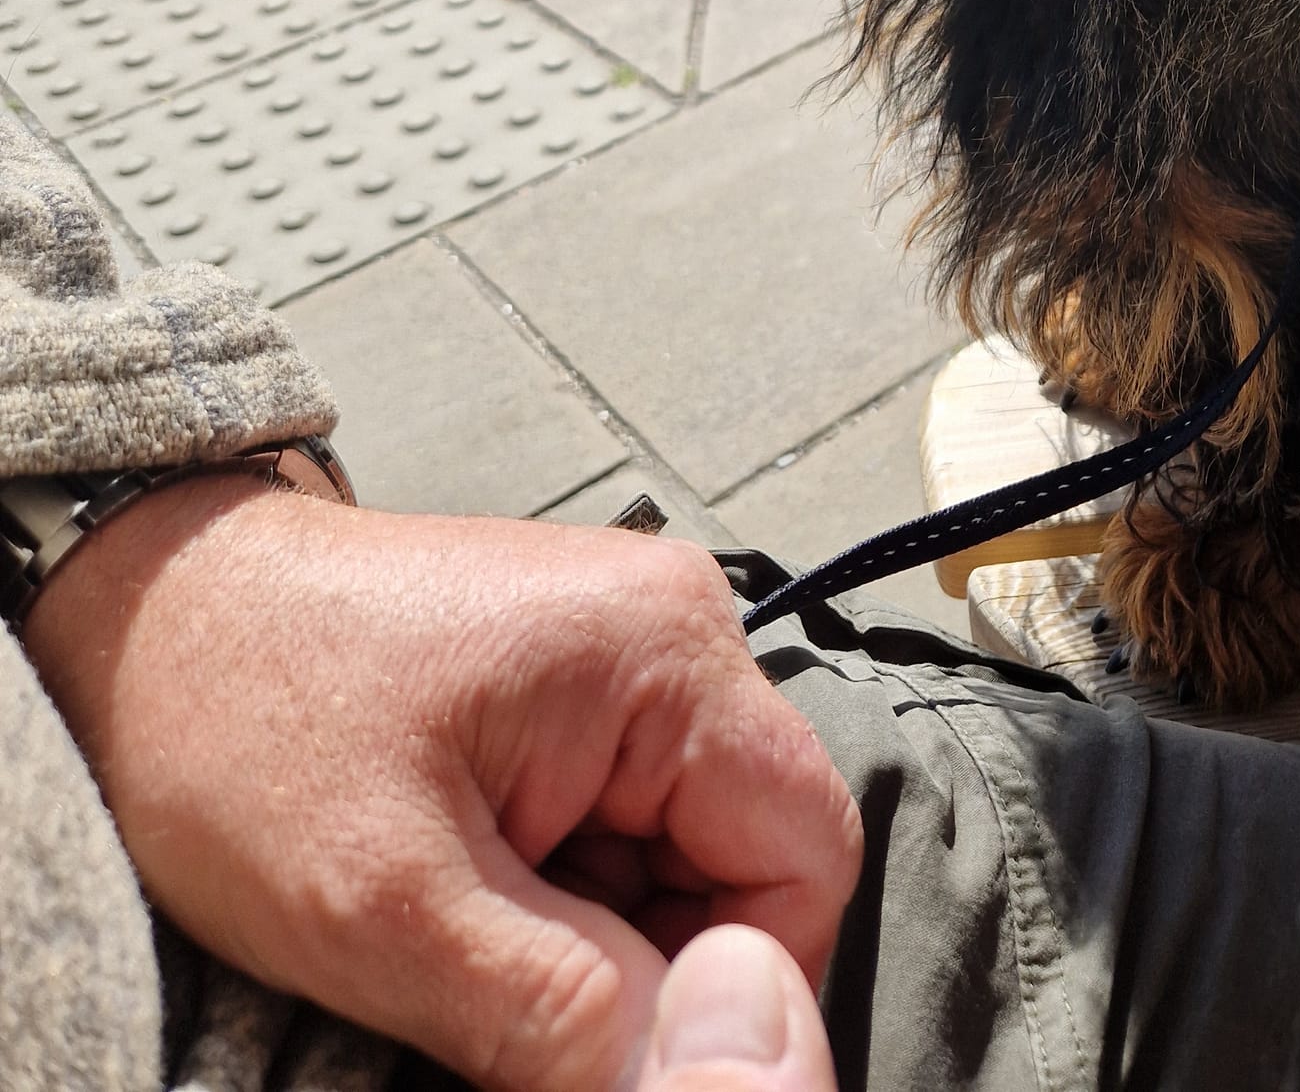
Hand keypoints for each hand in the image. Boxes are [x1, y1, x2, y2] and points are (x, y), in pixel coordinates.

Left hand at [25, 482, 861, 1091]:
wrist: (138, 614)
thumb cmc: (238, 717)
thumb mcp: (389, 905)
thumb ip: (568, 1014)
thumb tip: (705, 1087)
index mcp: (662, 648)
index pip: (803, 857)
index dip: (732, 990)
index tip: (613, 1052)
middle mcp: (668, 631)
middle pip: (742, 862)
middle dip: (640, 964)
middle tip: (494, 998)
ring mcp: (620, 656)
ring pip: (675, 862)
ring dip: (586, 939)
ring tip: (450, 935)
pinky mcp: (571, 691)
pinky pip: (618, 832)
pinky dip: (551, 899)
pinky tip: (454, 899)